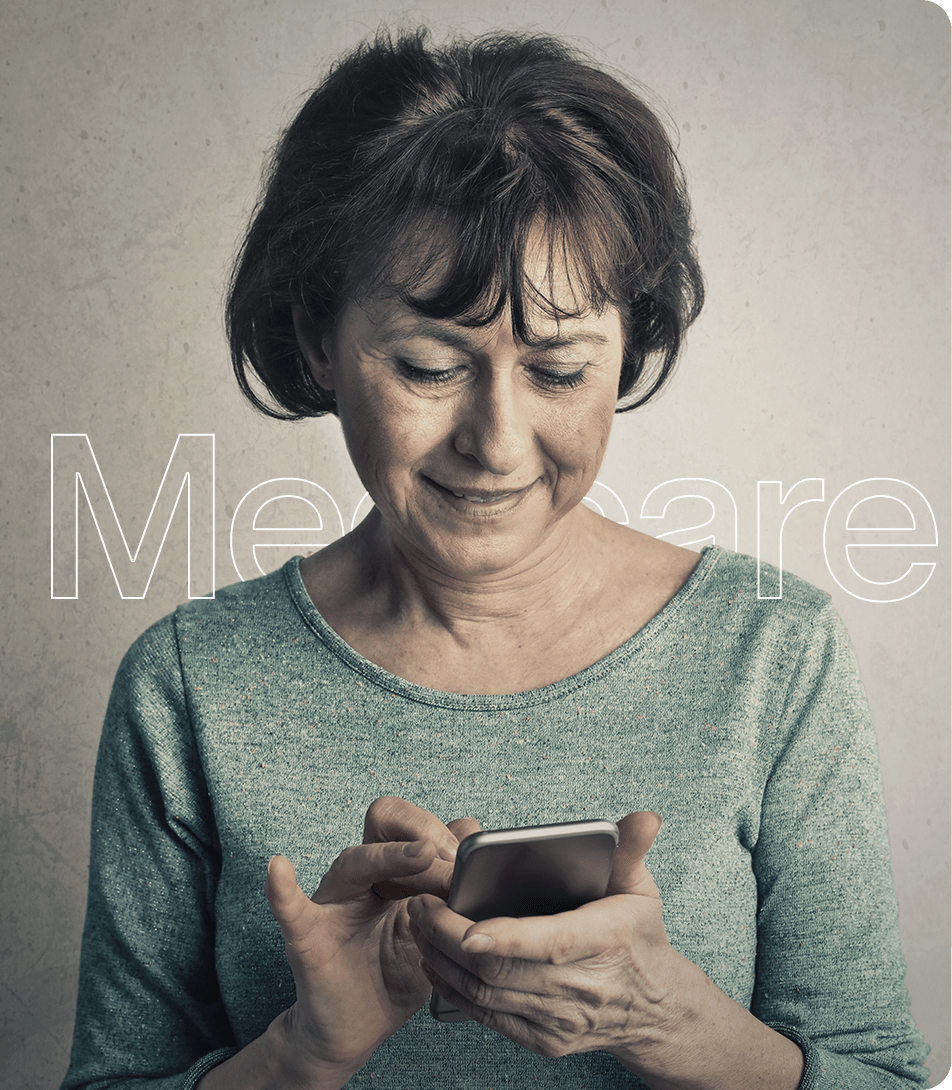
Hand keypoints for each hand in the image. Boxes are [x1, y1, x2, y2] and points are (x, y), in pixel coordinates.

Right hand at [264, 797, 459, 1079]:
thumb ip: (453, 899)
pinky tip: (278, 870)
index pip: (417, 827)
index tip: (470, 860)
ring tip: (421, 855)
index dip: (446, 835)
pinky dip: (282, 890)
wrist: (356, 1028)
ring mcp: (334, 903)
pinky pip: (290, 909)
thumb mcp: (436, 932)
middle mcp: (362, 876)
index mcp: (395, 871)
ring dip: (389, 856)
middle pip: (383, 823)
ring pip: (354, 861)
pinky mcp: (308, 937)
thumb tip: (481, 868)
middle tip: (453, 865)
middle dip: (423, 834)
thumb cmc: (396, 973)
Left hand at [407, 812, 680, 1063]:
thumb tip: (645, 817)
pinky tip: (435, 961)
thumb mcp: (640, 889)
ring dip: (442, 961)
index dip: (502, 937)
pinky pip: (486, 1016)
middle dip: (448, 938)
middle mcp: (579, 988)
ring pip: (485, 995)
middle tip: (420, 904)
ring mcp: (559, 1020)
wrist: (654, 1009)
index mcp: (603, 942)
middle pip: (500, 970)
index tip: (463, 925)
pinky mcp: (543, 1040)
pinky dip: (454, 989)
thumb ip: (631, 850)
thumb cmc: (639, 937)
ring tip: (418, 926)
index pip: (546, 943)